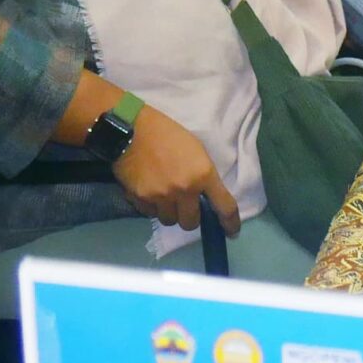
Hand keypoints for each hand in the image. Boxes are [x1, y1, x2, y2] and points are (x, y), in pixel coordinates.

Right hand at [114, 106, 241, 234]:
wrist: (131, 129)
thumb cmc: (166, 134)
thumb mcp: (195, 150)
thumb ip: (202, 174)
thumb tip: (204, 196)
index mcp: (203, 174)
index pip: (224, 206)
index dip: (230, 223)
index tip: (231, 232)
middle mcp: (185, 190)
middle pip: (191, 223)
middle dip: (189, 216)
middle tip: (183, 205)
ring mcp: (162, 196)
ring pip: (169, 220)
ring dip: (169, 212)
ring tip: (162, 195)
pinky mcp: (142, 199)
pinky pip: (150, 213)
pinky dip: (151, 206)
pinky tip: (148, 190)